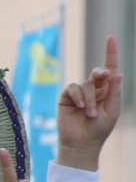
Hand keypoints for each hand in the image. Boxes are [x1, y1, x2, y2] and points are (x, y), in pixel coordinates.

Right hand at [57, 36, 121, 170]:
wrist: (81, 143)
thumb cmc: (99, 130)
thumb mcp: (112, 111)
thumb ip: (114, 92)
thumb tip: (116, 73)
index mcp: (108, 91)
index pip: (110, 69)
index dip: (110, 53)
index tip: (110, 38)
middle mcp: (94, 89)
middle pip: (98, 72)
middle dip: (101, 73)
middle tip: (103, 77)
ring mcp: (79, 93)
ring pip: (86, 84)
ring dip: (90, 98)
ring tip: (90, 113)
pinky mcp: (66, 98)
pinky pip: (72, 88)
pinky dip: (77, 95)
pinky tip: (80, 106)